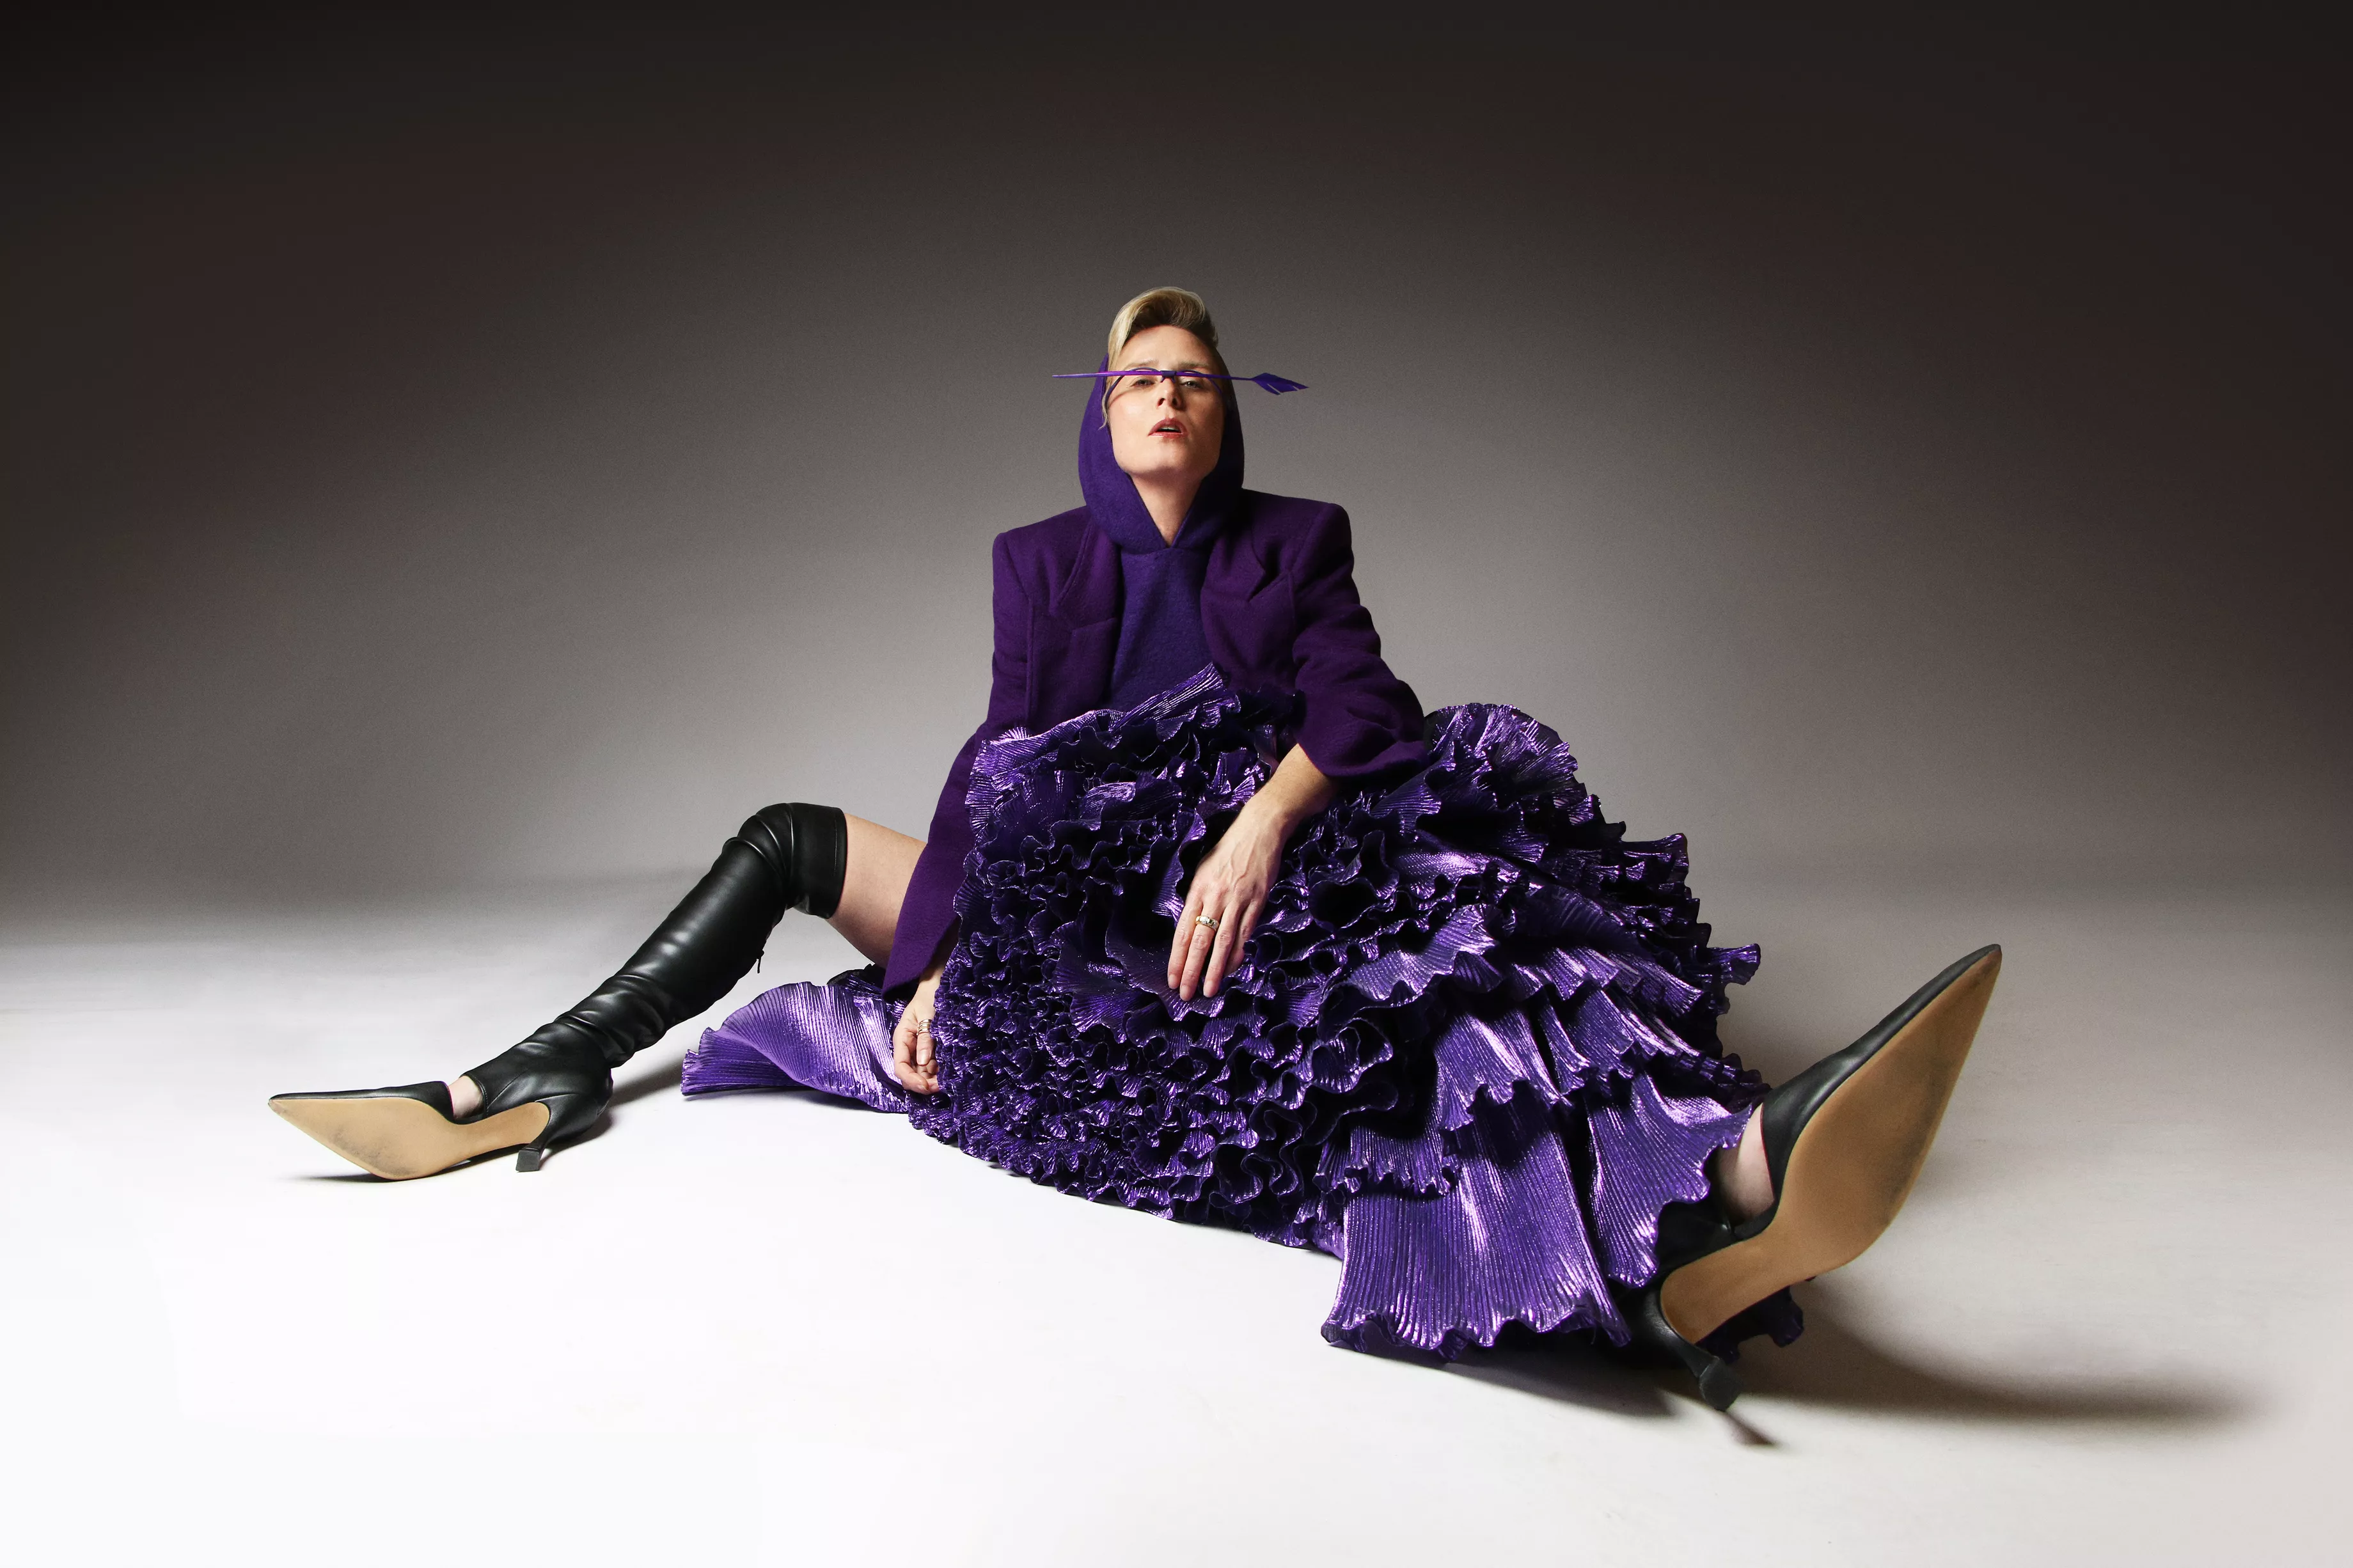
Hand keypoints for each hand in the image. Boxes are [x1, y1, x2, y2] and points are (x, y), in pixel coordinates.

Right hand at [892, 965, 945, 1094]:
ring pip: (922, 1073)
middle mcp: (909, 1048)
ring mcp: (920, 1050)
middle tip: (941, 1087)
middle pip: (911, 1074)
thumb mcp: (927, 1015)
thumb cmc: (931, 995)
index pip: (900, 1066)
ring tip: (947, 1081)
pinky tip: (949, 1073)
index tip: (926, 1086)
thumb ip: (925, 1037)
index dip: (911, 1080)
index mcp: (902, 1038)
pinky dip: (940, 1073)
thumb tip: (922, 1063)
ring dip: (932, 1080)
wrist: (940, 984)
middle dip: (923, 1083)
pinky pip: (933, 1066)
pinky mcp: (932, 1050)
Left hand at [1167, 796, 1284, 1001]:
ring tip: (1209, 990)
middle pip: (1199, 941)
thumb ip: (1199, 899)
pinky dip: (1239, 951)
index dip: (1176, 958)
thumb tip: (1193, 927)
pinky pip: (1245, 931)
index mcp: (1197, 890)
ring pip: (1223, 941)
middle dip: (1191, 970)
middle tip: (1185, 994)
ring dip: (1215, 969)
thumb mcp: (1204, 871)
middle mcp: (1214, 897)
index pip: (1182, 931)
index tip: (1172, 978)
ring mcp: (1237, 900)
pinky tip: (1234, 967)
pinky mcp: (1257, 900)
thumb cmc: (1229, 850)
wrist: (1259, 830)